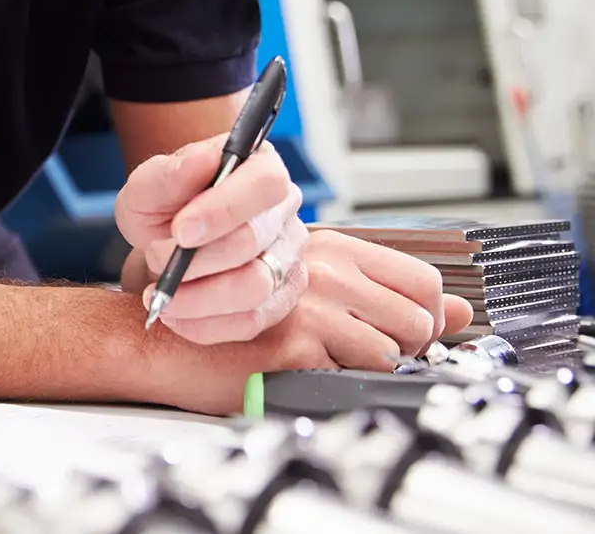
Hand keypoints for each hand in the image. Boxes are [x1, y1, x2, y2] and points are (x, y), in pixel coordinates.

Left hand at [117, 134, 307, 343]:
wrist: (164, 239)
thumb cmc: (163, 204)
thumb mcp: (149, 184)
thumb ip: (169, 173)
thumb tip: (202, 160)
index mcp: (261, 166)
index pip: (264, 184)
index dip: (223, 209)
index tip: (179, 232)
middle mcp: (284, 212)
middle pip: (254, 241)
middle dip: (195, 258)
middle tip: (155, 257)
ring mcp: (288, 258)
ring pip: (256, 287)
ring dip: (198, 296)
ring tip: (161, 290)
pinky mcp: (279, 299)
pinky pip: (250, 322)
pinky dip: (205, 324)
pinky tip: (174, 314)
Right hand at [153, 230, 474, 414]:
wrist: (168, 331)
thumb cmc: (228, 307)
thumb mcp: (309, 283)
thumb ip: (380, 291)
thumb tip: (459, 311)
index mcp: (330, 247)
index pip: (421, 279)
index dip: (428, 315)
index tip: (407, 332)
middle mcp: (324, 268)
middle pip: (417, 320)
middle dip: (404, 348)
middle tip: (364, 352)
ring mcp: (311, 304)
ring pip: (389, 352)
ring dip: (367, 368)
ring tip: (327, 362)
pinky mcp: (295, 343)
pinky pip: (352, 374)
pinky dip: (335, 381)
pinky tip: (302, 370)